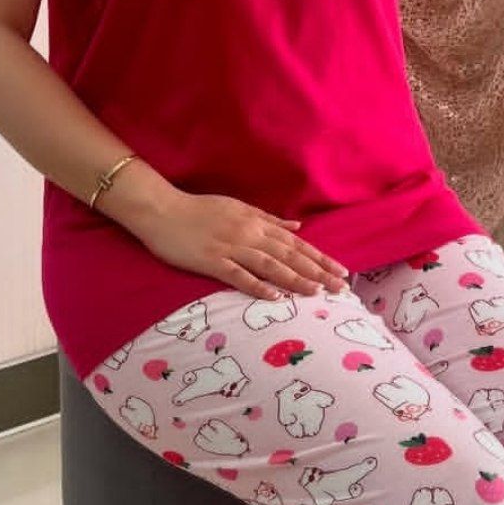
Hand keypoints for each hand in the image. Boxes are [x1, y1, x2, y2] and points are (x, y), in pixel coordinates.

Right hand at [138, 189, 350, 300]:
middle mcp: (249, 235)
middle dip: (317, 271)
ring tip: (317, 292)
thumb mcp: (240, 208)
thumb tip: (298, 227)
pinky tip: (275, 296)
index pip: (295, 243)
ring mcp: (230, 248)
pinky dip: (258, 286)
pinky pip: (238, 275)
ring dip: (295, 279)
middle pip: (289, 255)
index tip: (341, 271)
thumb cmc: (200, 209)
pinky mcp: (211, 261)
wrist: (162, 210)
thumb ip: (269, 220)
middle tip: (341, 288)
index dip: (319, 258)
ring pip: (270, 265)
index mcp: (256, 223)